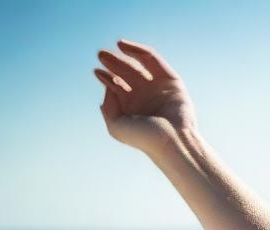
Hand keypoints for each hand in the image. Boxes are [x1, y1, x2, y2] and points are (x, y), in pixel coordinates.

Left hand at [93, 40, 197, 154]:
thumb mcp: (116, 126)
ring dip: (123, 57)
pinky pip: (154, 60)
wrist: (172, 142)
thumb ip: (108, 107)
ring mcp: (159, 88)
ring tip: (109, 53)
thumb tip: (110, 88)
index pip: (118, 87)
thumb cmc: (145, 138)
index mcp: (133, 108)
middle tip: (101, 55)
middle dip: (113, 64)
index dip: (106, 78)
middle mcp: (146, 97)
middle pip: (127, 74)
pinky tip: (123, 46)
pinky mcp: (172, 81)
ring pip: (139, 66)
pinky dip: (139, 51)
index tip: (97, 72)